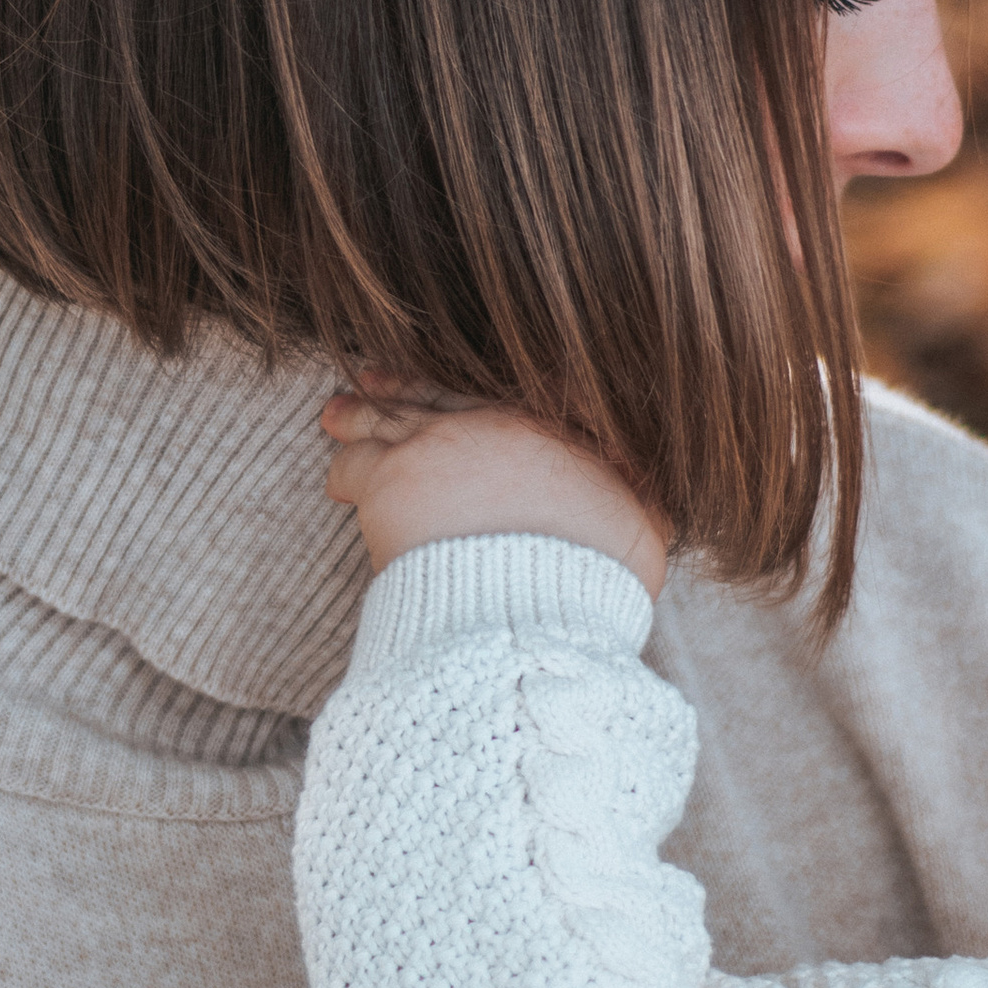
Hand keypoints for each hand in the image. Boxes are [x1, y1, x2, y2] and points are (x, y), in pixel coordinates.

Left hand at [321, 388, 669, 599]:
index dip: (467, 388)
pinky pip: (354, 465)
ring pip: (386, 420)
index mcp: (549, 428)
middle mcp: (490, 424)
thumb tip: (652, 501)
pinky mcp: (391, 480)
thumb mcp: (641, 527)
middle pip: (436, 395)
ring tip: (336, 414)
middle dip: (403, 387)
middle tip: (372, 376)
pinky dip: (344, 470)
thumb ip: (638, 500)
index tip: (448, 383)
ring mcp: (436, 447)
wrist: (533, 611)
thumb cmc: (591, 578)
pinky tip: (336, 480)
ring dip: (358, 415)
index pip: (498, 393)